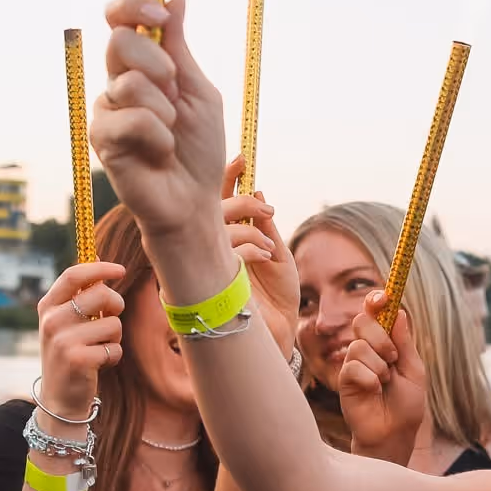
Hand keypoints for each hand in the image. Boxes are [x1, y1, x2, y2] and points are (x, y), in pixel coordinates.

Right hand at [36, 262, 126, 419]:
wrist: (59, 398)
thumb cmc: (69, 353)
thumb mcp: (65, 323)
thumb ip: (78, 297)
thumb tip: (100, 265)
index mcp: (48, 306)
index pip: (74, 275)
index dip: (100, 268)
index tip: (121, 270)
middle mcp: (52, 320)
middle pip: (100, 294)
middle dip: (116, 305)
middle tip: (111, 318)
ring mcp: (62, 340)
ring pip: (112, 323)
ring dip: (114, 337)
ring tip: (99, 347)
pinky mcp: (77, 359)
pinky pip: (114, 347)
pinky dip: (113, 356)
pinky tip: (99, 364)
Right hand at [91, 0, 227, 243]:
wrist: (195, 200)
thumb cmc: (199, 149)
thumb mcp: (199, 90)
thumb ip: (180, 47)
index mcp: (141, 64)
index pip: (121, 17)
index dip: (134, 5)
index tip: (159, 14)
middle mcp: (117, 82)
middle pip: (121, 41)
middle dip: (159, 65)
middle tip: (176, 96)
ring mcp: (106, 110)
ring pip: (130, 82)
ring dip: (165, 110)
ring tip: (171, 135)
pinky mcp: (101, 139)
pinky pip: (132, 119)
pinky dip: (159, 137)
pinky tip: (159, 154)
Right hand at [221, 158, 296, 356]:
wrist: (281, 333)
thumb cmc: (278, 296)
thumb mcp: (279, 255)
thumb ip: (264, 225)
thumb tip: (257, 191)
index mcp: (227, 238)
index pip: (218, 201)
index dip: (227, 178)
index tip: (243, 158)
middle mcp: (213, 248)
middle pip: (210, 209)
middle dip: (238, 201)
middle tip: (264, 207)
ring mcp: (209, 263)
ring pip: (215, 227)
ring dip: (247, 228)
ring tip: (270, 245)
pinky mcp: (210, 280)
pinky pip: (224, 250)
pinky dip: (248, 246)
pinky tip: (265, 256)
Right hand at [338, 292, 428, 465]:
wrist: (394, 433)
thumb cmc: (406, 404)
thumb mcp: (414, 369)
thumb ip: (404, 342)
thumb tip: (399, 311)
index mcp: (385, 342)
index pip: (375, 313)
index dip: (376, 300)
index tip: (383, 297)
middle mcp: (367, 348)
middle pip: (363, 321)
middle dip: (381, 339)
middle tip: (393, 359)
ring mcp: (353, 363)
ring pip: (359, 346)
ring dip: (379, 366)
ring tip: (384, 383)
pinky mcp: (344, 379)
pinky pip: (354, 367)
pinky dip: (370, 379)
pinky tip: (373, 392)